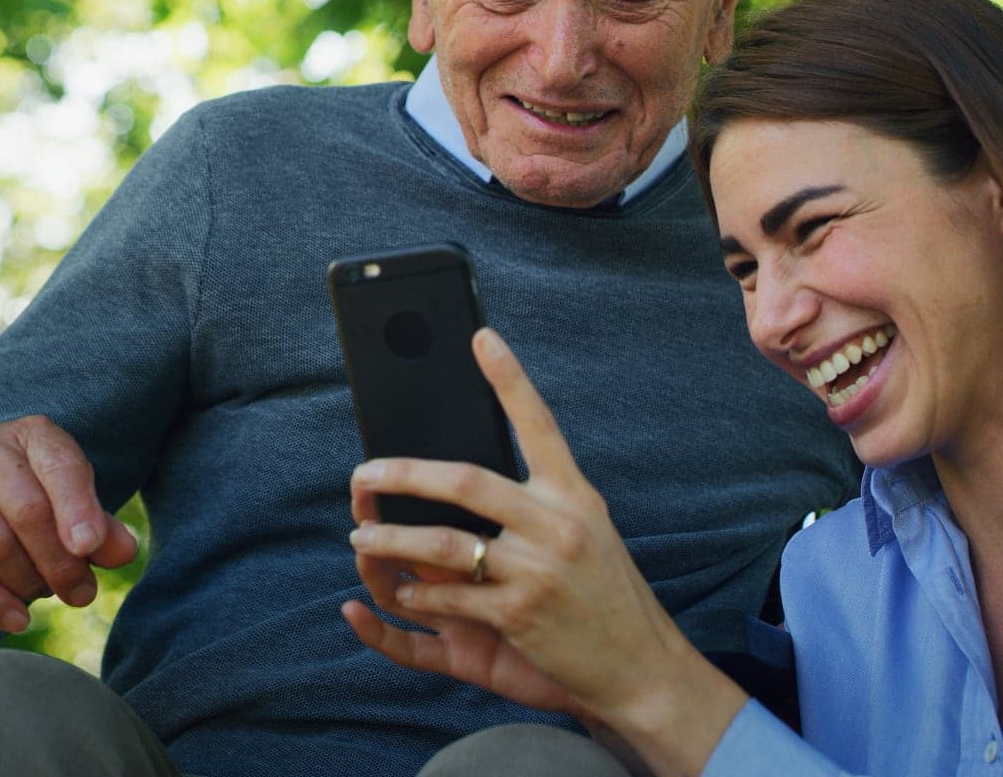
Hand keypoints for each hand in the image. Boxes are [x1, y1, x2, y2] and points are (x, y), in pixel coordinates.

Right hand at [0, 414, 137, 632]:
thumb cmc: (34, 508)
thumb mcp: (73, 511)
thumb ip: (100, 530)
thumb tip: (122, 551)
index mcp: (30, 434)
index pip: (61, 466)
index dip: (78, 510)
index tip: (91, 550)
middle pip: (27, 511)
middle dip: (59, 563)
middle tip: (79, 593)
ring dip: (25, 584)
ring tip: (41, 598)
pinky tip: (13, 617)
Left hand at [341, 330, 744, 756]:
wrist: (641, 664)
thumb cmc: (607, 594)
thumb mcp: (588, 532)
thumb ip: (542, 505)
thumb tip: (472, 484)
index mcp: (574, 495)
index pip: (539, 424)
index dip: (510, 379)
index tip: (483, 339)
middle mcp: (557, 524)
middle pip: (465, 481)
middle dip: (404, 474)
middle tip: (364, 474)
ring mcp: (538, 570)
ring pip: (443, 543)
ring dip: (391, 539)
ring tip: (361, 536)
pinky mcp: (520, 615)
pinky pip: (450, 595)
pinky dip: (417, 593)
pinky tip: (399, 591)